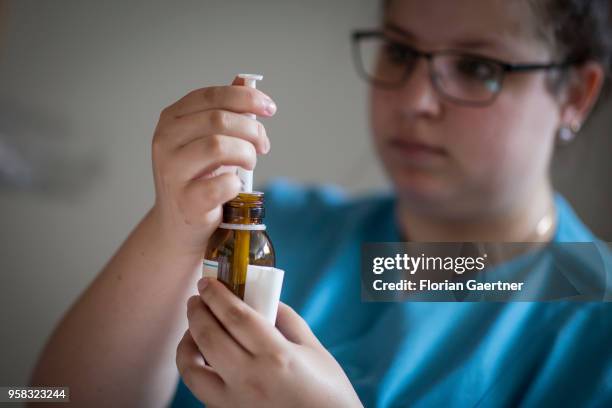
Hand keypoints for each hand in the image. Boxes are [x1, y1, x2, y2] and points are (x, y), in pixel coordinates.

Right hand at [149, 77, 276, 254]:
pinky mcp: (186, 200)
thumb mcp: (207, 138)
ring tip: (250, 164)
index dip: (245, 98)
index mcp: (171, 119)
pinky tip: (236, 186)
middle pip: (219, 119)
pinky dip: (238, 183)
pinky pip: (222, 183)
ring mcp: (172, 171)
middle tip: (263, 145)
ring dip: (246, 154)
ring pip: (219, 146)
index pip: (211, 95)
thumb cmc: (199, 177)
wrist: (181, 224)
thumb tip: (245, 81)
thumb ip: (223, 111)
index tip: (269, 108)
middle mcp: (165, 141)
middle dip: (252, 129)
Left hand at [176, 278, 363, 407]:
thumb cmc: (329, 394)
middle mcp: (249, 379)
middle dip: (197, 311)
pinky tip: (203, 358)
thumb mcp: (314, 350)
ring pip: (192, 369)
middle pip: (208, 336)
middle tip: (196, 298)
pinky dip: (194, 369)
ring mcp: (235, 402)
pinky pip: (200, 390)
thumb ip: (288, 320)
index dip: (216, 295)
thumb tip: (265, 299)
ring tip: (193, 329)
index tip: (207, 282)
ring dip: (187, 343)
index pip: (235, 316)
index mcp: (275, 356)